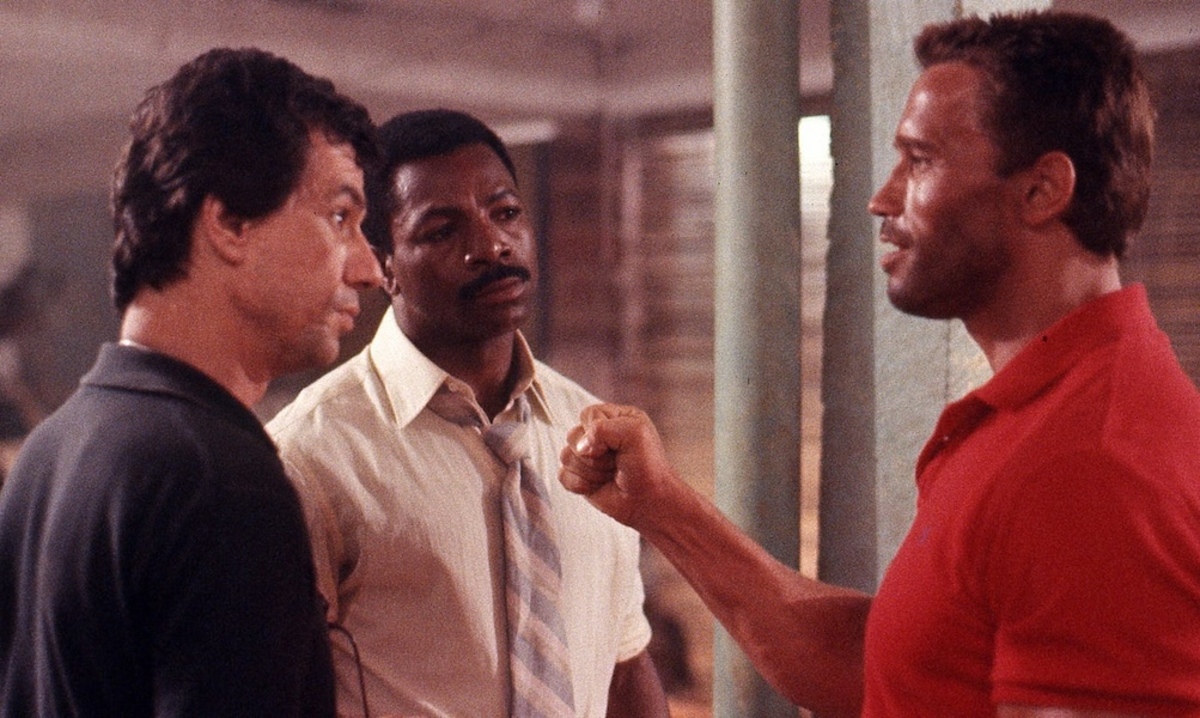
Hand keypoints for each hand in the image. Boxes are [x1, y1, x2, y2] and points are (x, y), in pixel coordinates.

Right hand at [558, 403, 679, 529]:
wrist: (649, 501)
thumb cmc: (647, 467)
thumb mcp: (634, 434)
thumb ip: (603, 428)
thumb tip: (580, 446)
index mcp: (615, 417)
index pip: (588, 415)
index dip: (597, 432)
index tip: (617, 446)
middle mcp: (599, 434)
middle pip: (573, 436)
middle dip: (595, 455)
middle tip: (615, 463)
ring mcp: (587, 457)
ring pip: (566, 456)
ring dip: (591, 471)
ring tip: (610, 474)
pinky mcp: (579, 476)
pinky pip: (562, 475)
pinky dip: (581, 484)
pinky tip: (598, 486)